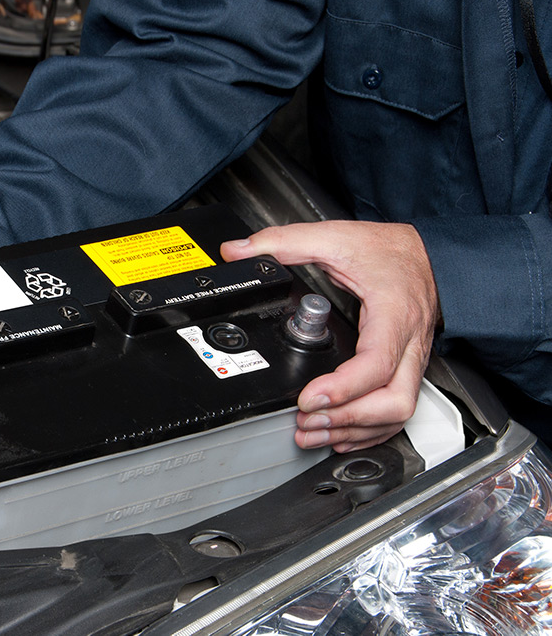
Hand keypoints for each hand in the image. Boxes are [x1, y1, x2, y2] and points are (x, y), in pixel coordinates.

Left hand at [220, 221, 438, 452]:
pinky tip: (340, 433)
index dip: (343, 388)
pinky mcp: (409, 370)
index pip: (376, 363)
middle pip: (394, 401)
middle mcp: (409, 344)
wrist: (432, 253)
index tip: (308, 397)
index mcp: (393, 314)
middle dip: (348, 419)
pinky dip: (369, 429)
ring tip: (312, 431)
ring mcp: (413, 360)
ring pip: (398, 412)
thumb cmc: (391, 251)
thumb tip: (238, 252)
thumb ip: (284, 242)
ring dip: (354, 430)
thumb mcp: (335, 237)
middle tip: (306, 420)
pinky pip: (398, 411)